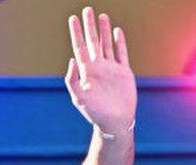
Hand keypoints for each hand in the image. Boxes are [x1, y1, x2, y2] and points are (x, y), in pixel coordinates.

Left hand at [65, 6, 136, 135]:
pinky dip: (119, 42)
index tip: (73, 19)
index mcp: (85, 72)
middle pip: (93, 41)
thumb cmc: (94, 113)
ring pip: (107, 44)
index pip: (79, 47)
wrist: (115, 122)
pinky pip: (121, 54)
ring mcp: (111, 69)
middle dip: (89, 26)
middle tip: (87, 10)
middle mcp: (97, 67)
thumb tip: (72, 59)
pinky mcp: (124, 72)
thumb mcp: (79, 97)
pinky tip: (116, 32)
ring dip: (104, 30)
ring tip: (102, 16)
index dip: (76, 33)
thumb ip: (72, 80)